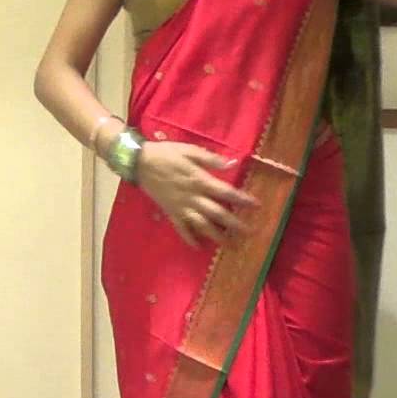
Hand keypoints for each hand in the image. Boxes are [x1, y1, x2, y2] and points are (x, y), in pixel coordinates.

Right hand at [135, 141, 259, 247]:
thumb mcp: (190, 150)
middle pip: (217, 213)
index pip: (226, 192)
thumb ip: (210, 159)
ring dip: (216, 236)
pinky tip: (198, 247)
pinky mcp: (170, 212)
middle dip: (234, 224)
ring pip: (202, 224)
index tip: (256, 205)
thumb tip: (231, 163)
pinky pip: (181, 228)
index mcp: (200, 180)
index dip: (242, 199)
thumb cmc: (167, 153)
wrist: (140, 162)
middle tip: (249, 232)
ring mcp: (181, 207)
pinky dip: (189, 239)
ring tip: (229, 244)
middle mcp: (193, 197)